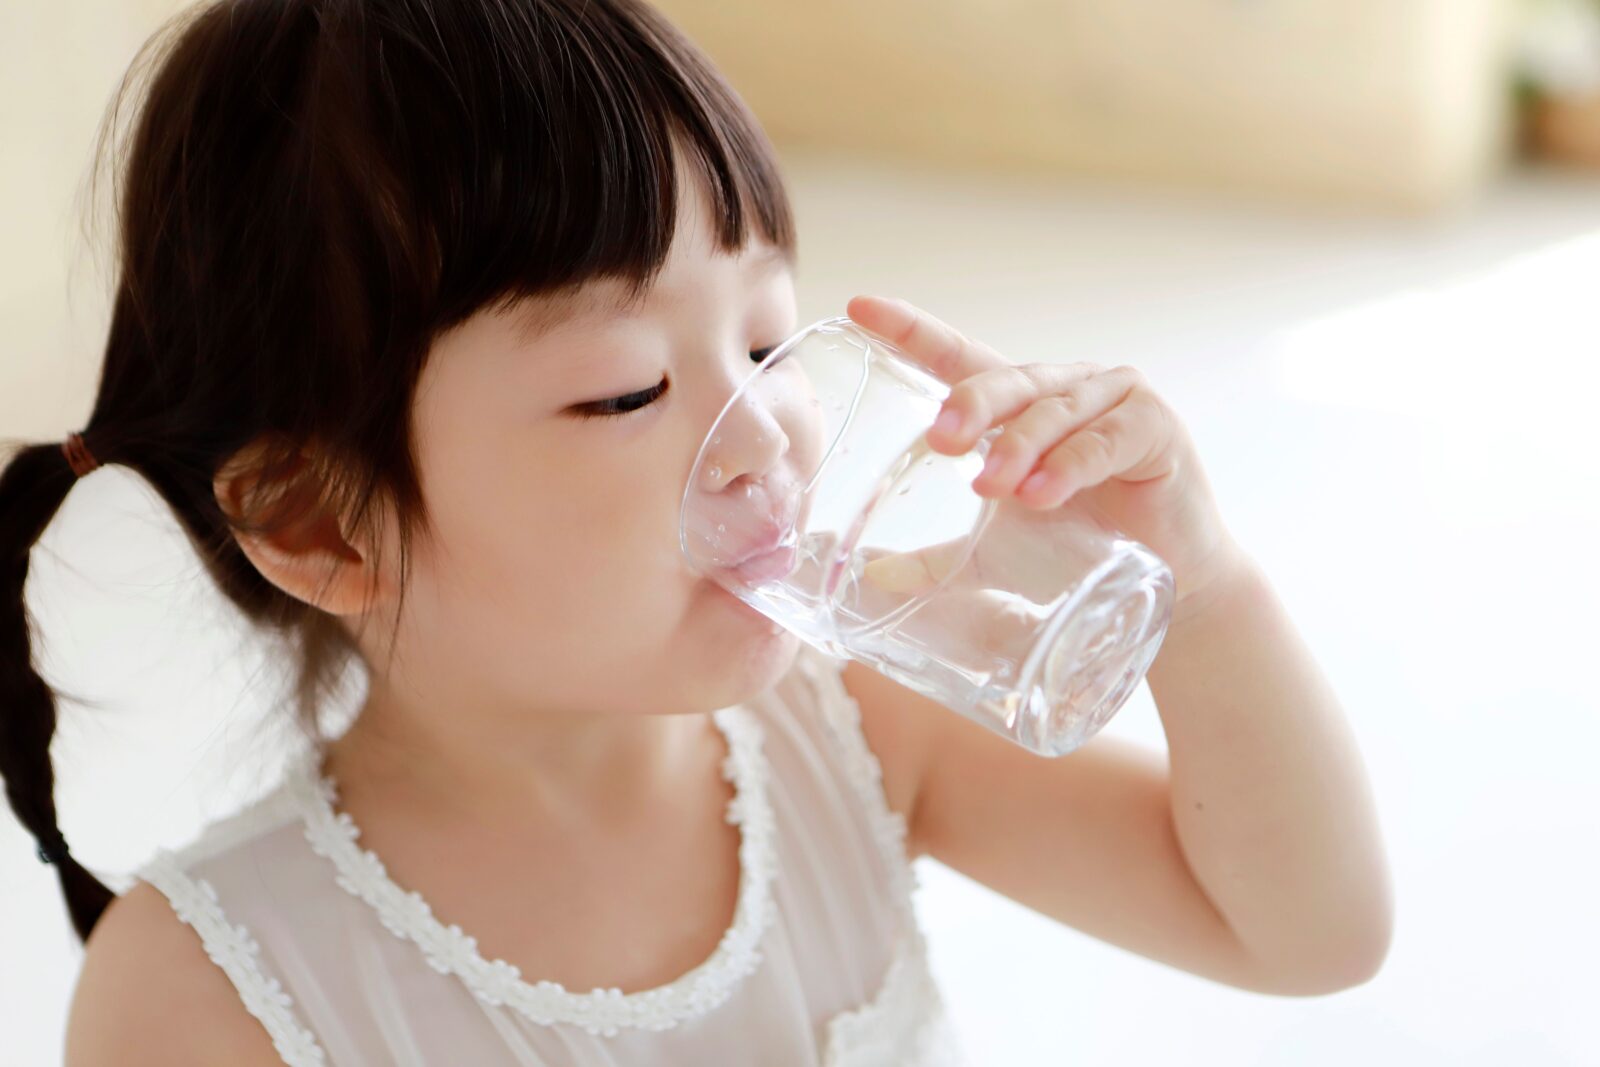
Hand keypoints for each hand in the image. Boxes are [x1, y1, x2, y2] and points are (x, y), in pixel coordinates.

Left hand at [844, 295, 1250, 624]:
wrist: (1172, 581)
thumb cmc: (1083, 547)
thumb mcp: (997, 554)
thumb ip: (939, 560)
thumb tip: (874, 577)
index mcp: (1022, 404)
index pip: (959, 356)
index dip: (912, 330)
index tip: (860, 309)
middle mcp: (1067, 387)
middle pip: (1007, 379)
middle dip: (970, 405)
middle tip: (940, 440)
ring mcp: (1115, 399)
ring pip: (1054, 411)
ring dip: (1020, 446)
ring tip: (991, 487)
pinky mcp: (1156, 427)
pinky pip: (1105, 441)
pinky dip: (1071, 465)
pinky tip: (1043, 493)